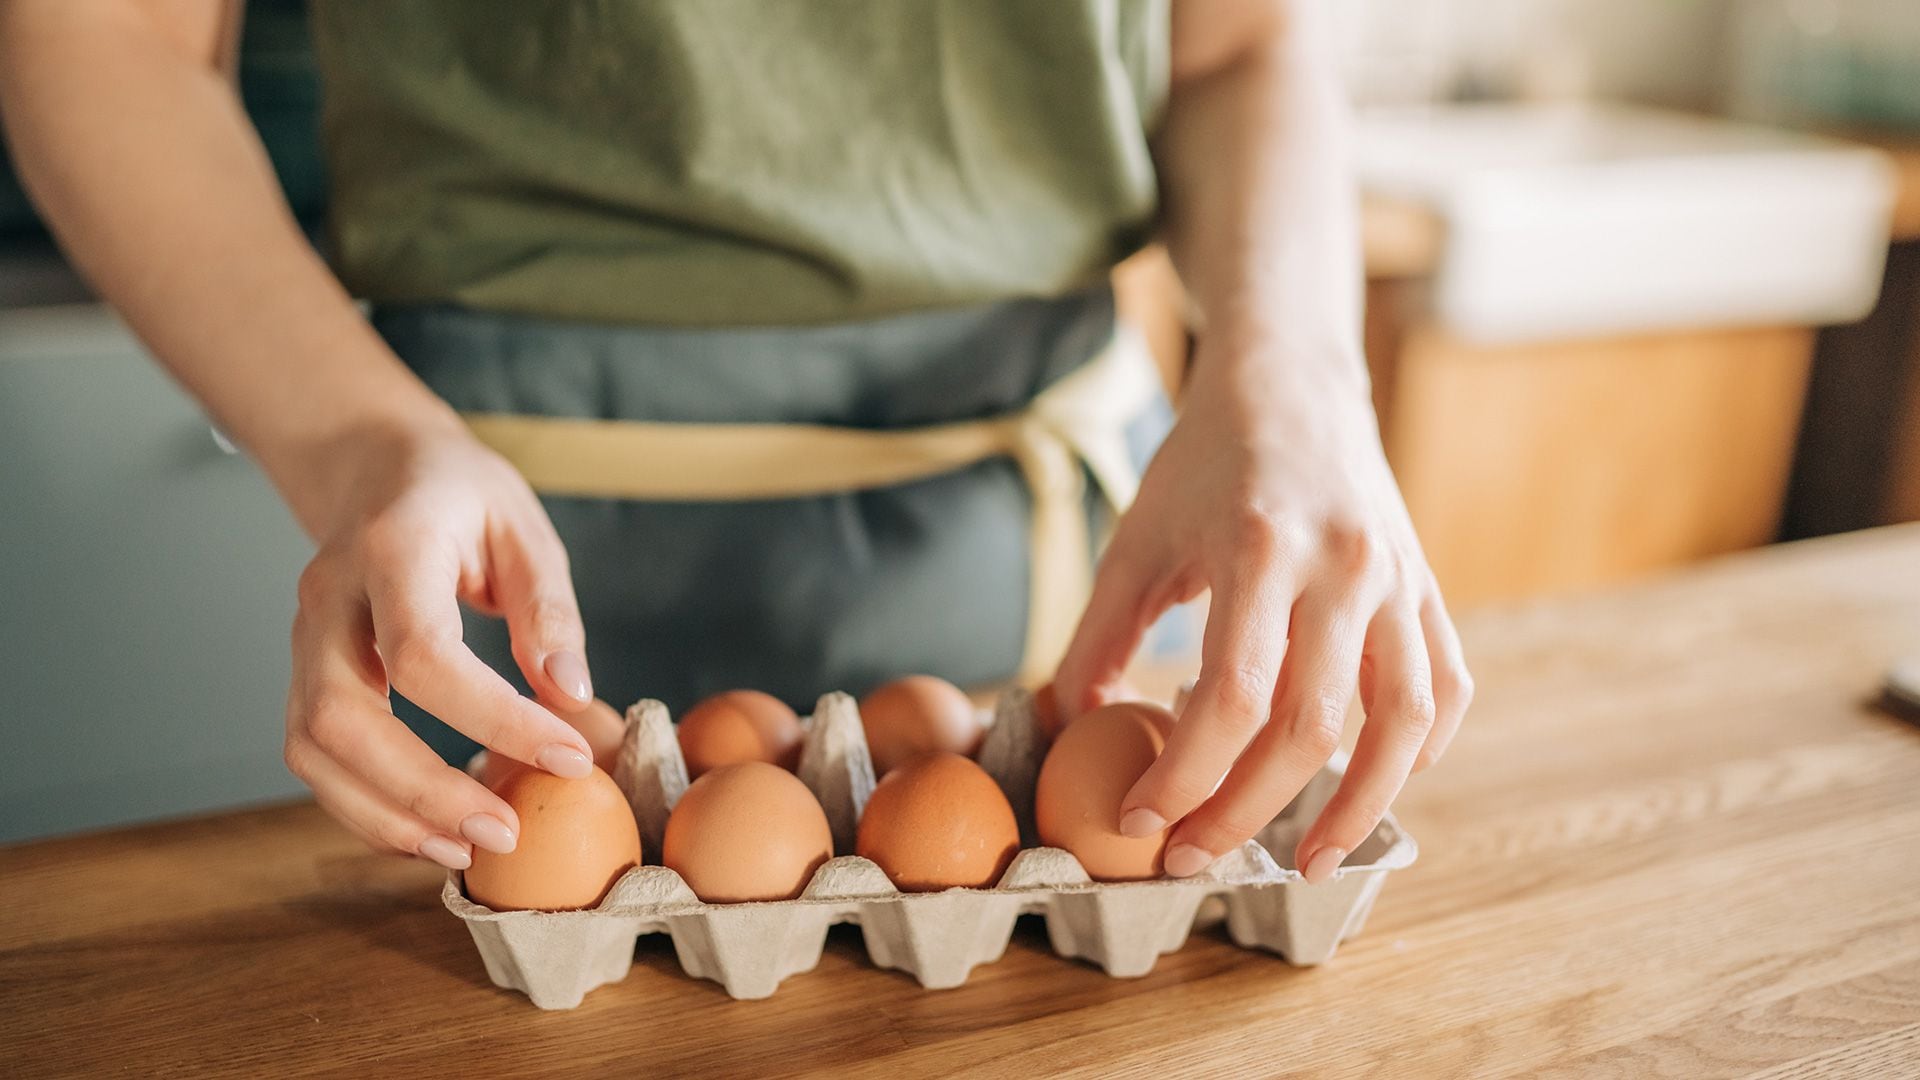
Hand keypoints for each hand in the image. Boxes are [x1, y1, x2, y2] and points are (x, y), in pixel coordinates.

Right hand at [280, 420, 599, 869]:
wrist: (371, 464)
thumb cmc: (457, 492)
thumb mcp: (522, 524)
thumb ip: (547, 607)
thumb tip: (572, 696)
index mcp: (391, 549)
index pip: (425, 653)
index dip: (495, 717)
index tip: (568, 755)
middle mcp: (329, 597)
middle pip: (343, 715)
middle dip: (422, 789)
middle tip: (504, 832)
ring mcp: (302, 638)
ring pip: (312, 747)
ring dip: (385, 813)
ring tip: (467, 849)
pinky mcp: (302, 673)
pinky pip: (313, 755)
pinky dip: (366, 805)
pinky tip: (430, 831)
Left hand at [1053, 336, 1471, 882]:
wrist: (1291, 382)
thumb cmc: (1203, 463)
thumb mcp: (1137, 537)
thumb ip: (1099, 633)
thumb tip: (1064, 724)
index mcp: (1261, 547)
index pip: (1231, 696)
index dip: (1184, 774)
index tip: (1141, 820)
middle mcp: (1343, 565)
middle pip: (1307, 727)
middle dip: (1244, 810)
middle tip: (1193, 858)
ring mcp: (1398, 577)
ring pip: (1397, 723)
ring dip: (1354, 809)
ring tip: (1304, 864)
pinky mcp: (1427, 586)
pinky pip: (1442, 686)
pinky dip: (1419, 748)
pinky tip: (1378, 785)